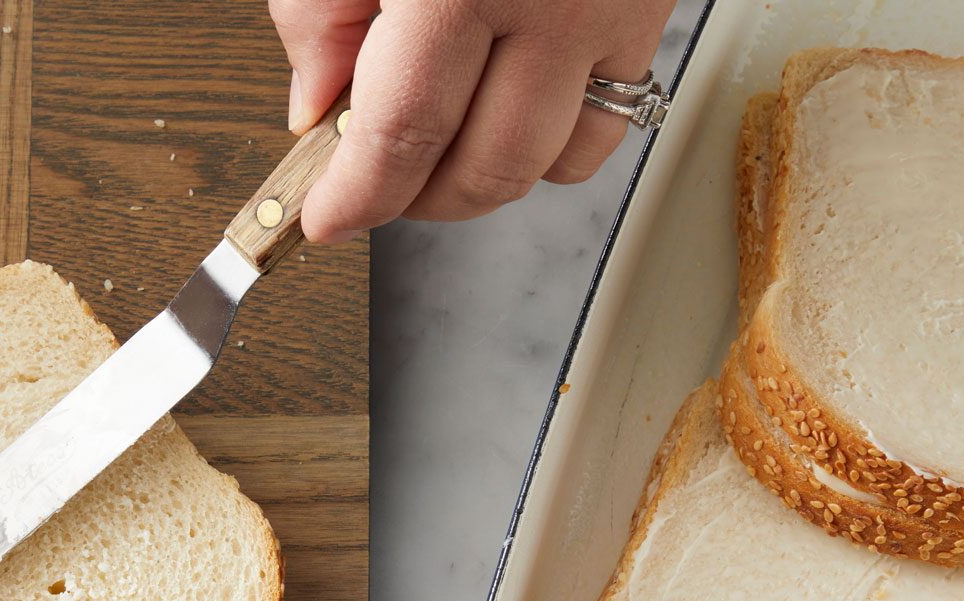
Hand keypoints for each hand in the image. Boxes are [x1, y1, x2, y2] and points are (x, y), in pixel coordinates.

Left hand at [270, 0, 675, 240]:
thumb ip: (316, 8)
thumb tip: (316, 105)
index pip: (404, 134)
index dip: (357, 196)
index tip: (326, 216)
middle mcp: (552, 0)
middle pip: (486, 170)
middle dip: (417, 200)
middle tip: (371, 182)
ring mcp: (610, 10)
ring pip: (554, 164)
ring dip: (485, 179)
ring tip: (435, 146)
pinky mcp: (647, 8)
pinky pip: (607, 120)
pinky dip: (551, 143)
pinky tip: (504, 109)